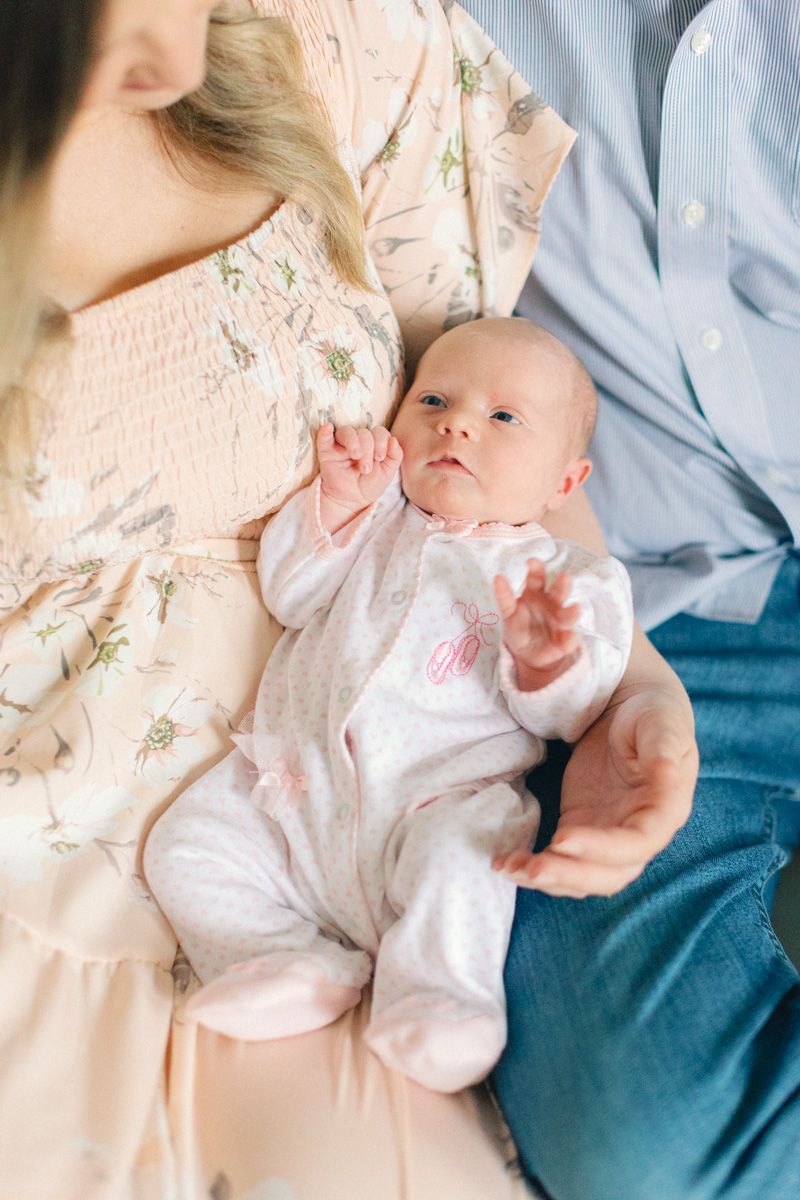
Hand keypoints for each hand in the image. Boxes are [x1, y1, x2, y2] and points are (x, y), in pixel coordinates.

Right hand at [317, 423, 402, 531]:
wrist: (353, 501)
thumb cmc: (370, 485)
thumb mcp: (387, 473)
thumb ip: (395, 456)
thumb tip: (393, 440)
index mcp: (373, 444)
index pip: (379, 432)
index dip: (381, 442)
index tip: (380, 458)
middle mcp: (358, 441)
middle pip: (364, 433)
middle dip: (368, 449)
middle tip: (366, 469)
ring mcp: (341, 446)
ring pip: (347, 432)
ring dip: (353, 442)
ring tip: (356, 456)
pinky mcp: (327, 452)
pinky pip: (324, 438)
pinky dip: (325, 432)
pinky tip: (328, 428)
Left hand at [494, 559, 580, 689]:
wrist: (527, 654)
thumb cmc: (519, 628)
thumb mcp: (509, 613)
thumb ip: (504, 597)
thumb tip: (498, 577)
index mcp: (537, 593)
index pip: (537, 578)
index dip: (536, 569)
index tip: (531, 561)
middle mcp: (553, 604)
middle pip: (559, 592)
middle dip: (563, 585)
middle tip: (564, 578)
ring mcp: (562, 621)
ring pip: (568, 615)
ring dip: (572, 612)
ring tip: (575, 609)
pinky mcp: (566, 640)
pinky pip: (569, 640)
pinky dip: (569, 640)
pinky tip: (566, 641)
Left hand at [494, 688, 698, 895]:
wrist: (630, 711)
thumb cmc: (652, 715)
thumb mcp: (663, 723)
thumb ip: (666, 747)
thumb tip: (668, 772)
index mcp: (666, 809)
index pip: (639, 842)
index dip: (603, 848)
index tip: (561, 837)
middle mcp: (639, 834)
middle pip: (610, 873)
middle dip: (570, 875)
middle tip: (531, 869)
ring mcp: (609, 836)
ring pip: (584, 876)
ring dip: (548, 879)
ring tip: (510, 869)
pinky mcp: (582, 829)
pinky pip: (563, 860)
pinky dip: (536, 867)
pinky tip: (508, 864)